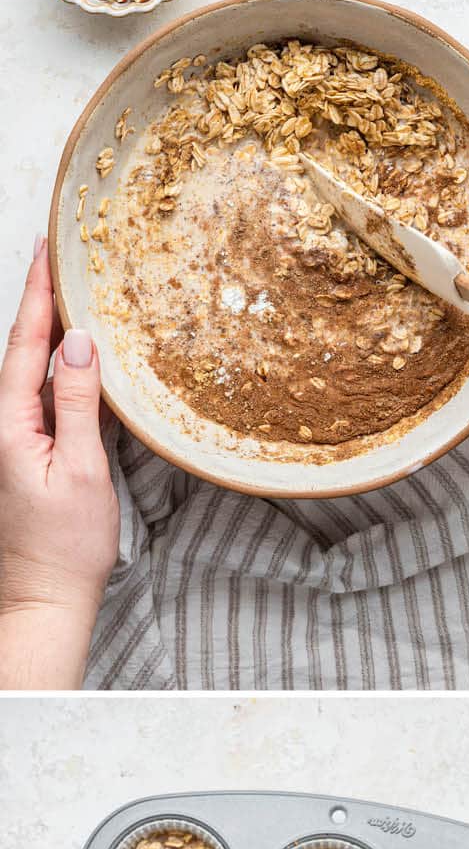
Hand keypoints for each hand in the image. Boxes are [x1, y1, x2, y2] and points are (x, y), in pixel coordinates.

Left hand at [0, 236, 117, 688]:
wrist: (44, 598)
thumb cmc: (65, 545)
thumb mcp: (81, 470)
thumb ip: (76, 403)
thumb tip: (78, 344)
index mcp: (10, 422)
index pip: (24, 342)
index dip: (38, 294)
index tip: (48, 250)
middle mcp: (4, 425)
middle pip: (21, 348)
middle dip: (39, 299)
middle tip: (57, 254)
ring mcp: (14, 440)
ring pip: (29, 370)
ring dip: (46, 329)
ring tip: (66, 290)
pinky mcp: (30, 455)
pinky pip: (42, 395)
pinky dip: (56, 365)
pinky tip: (74, 355)